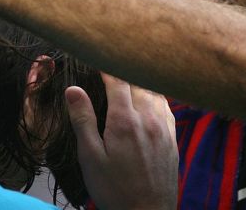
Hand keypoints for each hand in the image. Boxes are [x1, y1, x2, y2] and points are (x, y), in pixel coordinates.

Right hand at [66, 73, 177, 209]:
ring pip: (155, 91)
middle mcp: (148, 118)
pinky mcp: (172, 138)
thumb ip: (83, 120)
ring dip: (141, 80)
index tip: (97, 56)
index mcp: (124, 120)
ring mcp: (164, 128)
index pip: (117, 80)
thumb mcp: (90, 157)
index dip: (107, 65)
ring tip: (130, 73)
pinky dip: (156, 95)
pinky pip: (167, 106)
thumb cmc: (114, 189)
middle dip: (124, 68)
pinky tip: (149, 97)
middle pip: (138, 81)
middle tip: (112, 60)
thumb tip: (73, 89)